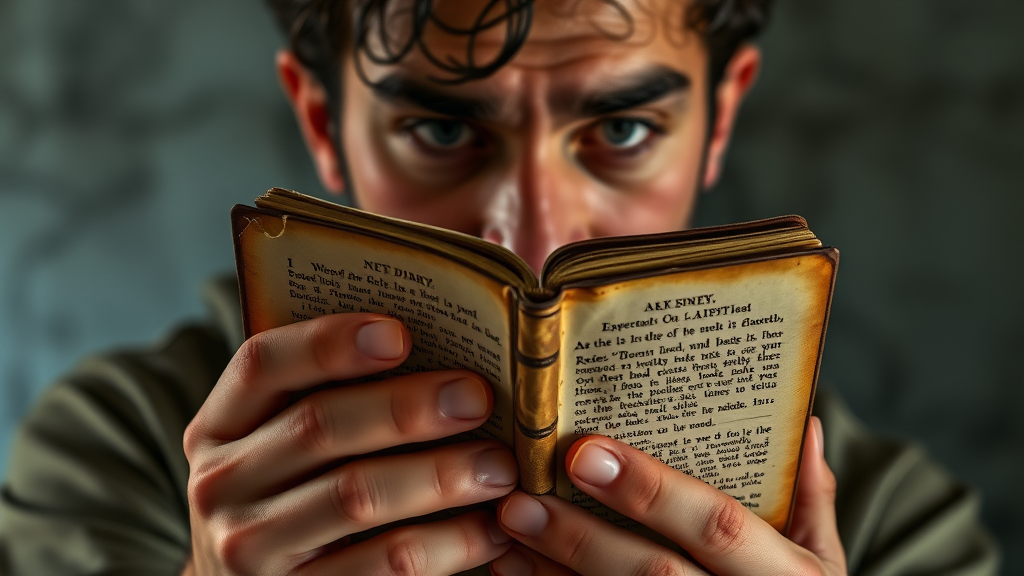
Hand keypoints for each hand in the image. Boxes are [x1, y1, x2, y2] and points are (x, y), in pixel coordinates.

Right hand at [181, 313, 515, 574]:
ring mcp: (251, 549)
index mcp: (220, 425)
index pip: (262, 363)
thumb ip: (330, 395)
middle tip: (477, 397)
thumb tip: (440, 344)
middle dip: (406, 408)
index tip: (399, 333)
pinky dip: (450, 543)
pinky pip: (386, 566)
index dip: (329, 342)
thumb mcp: (281, 443)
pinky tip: (492, 527)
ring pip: (357, 497)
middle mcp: (222, 484)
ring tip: (500, 466)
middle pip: (319, 427)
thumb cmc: (292, 492)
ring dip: (440, 477)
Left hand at [491, 416, 846, 574]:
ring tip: (508, 533)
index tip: (586, 452)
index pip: (718, 525)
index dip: (652, 490)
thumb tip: (803, 424)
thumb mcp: (823, 562)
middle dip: (583, 537)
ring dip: (555, 571)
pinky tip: (519, 570)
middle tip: (523, 499)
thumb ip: (812, 498)